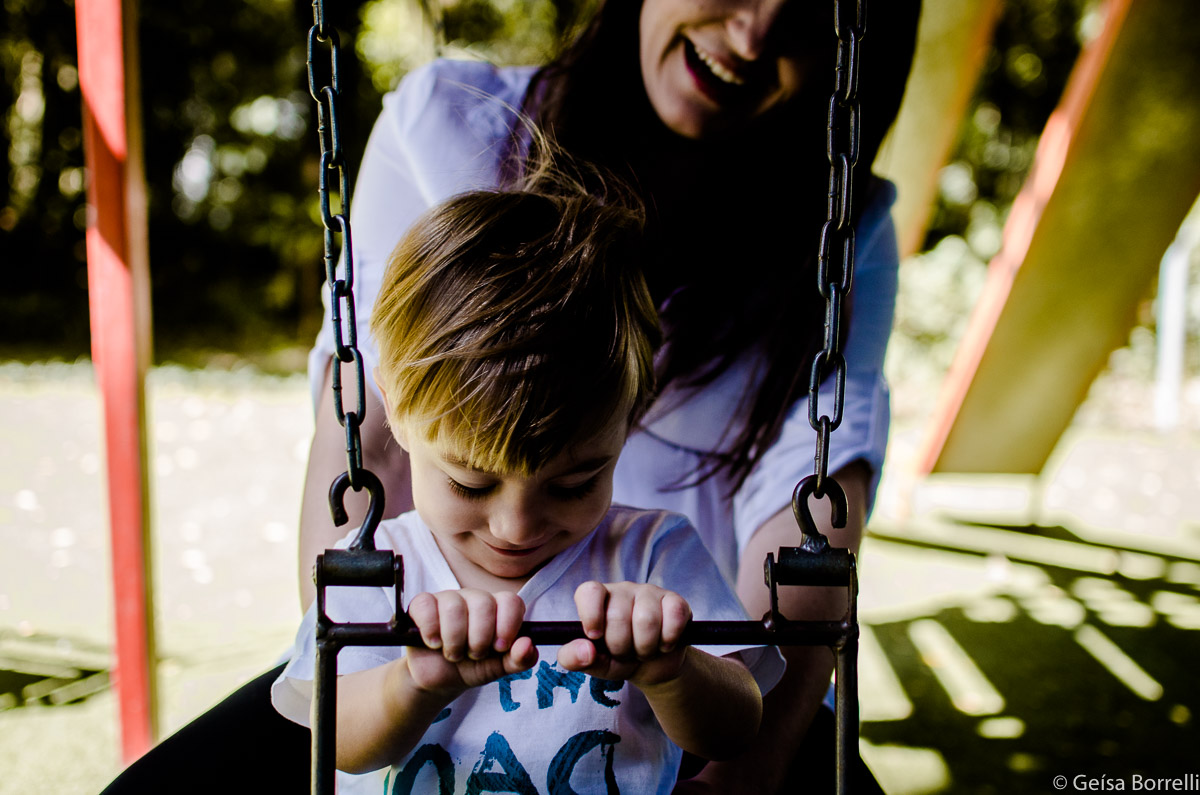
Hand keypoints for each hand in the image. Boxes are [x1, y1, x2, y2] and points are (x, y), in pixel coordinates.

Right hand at [405, 589, 537, 696]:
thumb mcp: (498, 669)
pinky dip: (431, 630)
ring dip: (454, 640)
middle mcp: (474, 598)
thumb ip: (519, 659)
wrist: (437, 681)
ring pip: (454, 606)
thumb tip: (528, 645)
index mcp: (497, 609)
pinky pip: (427, 605)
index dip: (508, 624)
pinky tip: (433, 643)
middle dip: (479, 638)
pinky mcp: (422, 604)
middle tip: (474, 655)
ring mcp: (448, 598)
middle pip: (483, 603)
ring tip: (453, 654)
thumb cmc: (471, 668)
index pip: (511, 601)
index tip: (500, 647)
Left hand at [557, 581, 690, 685]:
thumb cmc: (618, 658)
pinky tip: (664, 644)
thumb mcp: (593, 663)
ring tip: (643, 650)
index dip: (591, 615)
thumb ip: (574, 658)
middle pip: (618, 616)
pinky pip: (674, 616)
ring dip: (645, 648)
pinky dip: (668, 640)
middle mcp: (623, 590)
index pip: (589, 592)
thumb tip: (585, 650)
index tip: (595, 636)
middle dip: (621, 647)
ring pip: (646, 620)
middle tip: (625, 652)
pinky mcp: (675, 601)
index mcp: (597, 599)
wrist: (653, 668)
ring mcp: (650, 592)